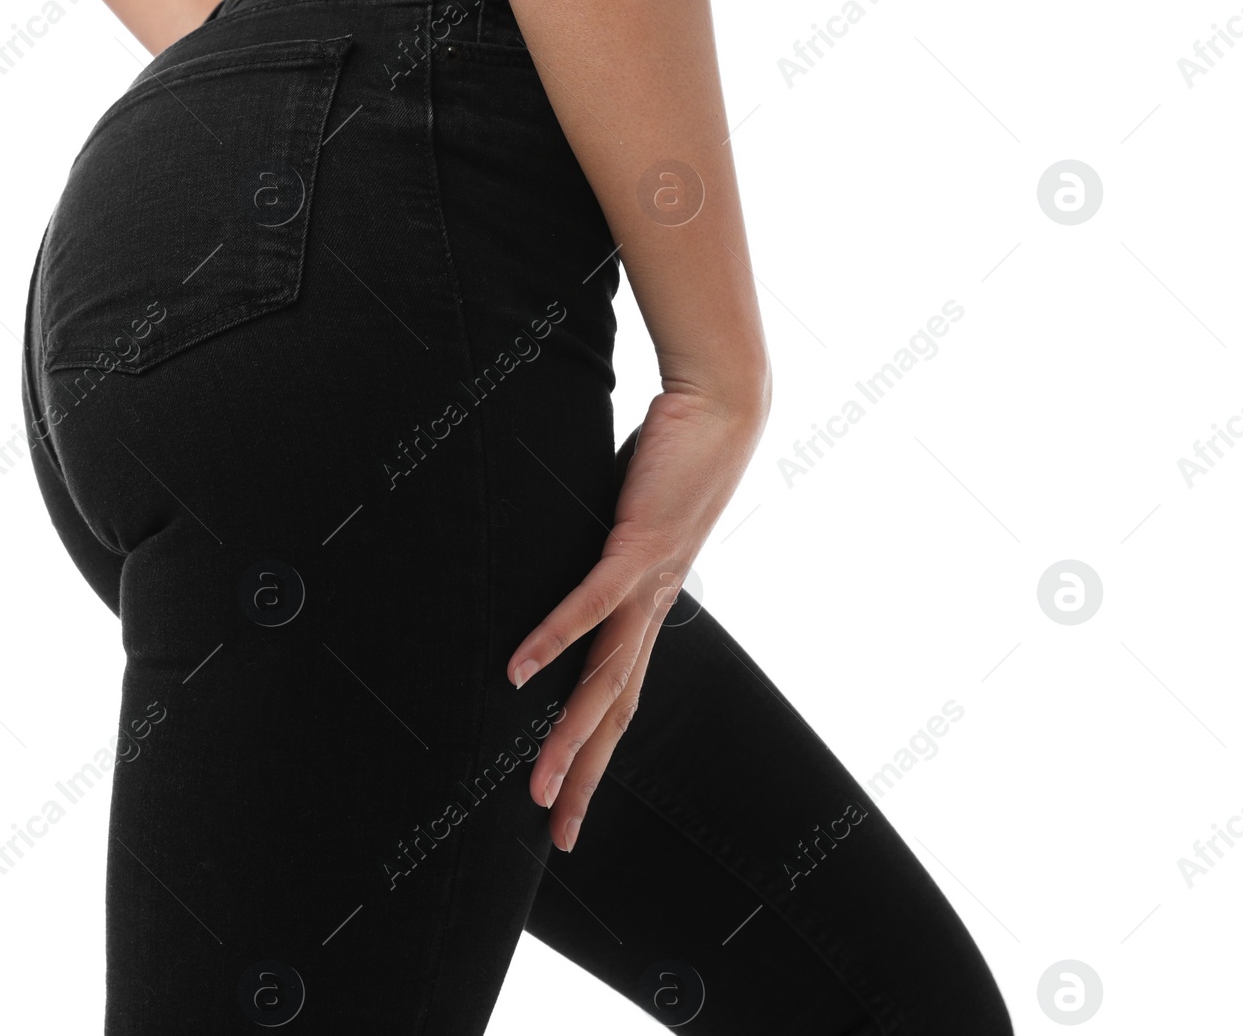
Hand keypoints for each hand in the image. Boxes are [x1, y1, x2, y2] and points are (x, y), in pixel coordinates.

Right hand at [508, 387, 762, 851]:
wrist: (723, 406)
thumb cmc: (673, 451)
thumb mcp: (626, 513)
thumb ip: (601, 544)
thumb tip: (570, 555)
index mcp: (649, 603)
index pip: (619, 692)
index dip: (594, 750)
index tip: (570, 798)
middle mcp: (653, 607)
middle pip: (615, 710)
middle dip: (588, 775)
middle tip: (560, 835)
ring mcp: (649, 583)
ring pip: (606, 678)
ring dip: (572, 738)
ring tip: (539, 787)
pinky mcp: (638, 546)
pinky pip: (590, 605)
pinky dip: (554, 639)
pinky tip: (519, 674)